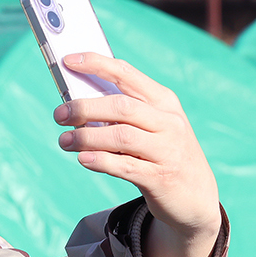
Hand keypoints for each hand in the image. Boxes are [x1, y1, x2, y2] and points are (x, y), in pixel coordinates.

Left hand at [54, 52, 221, 256]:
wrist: (196, 196)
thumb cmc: (163, 153)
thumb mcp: (152, 127)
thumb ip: (121, 115)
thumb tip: (75, 105)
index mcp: (164, 102)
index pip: (127, 74)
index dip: (96, 65)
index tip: (67, 60)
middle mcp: (168, 122)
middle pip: (121, 106)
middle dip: (84, 107)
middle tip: (59, 114)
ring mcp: (167, 150)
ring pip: (122, 137)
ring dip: (86, 137)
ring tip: (64, 141)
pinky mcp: (161, 178)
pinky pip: (126, 167)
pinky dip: (101, 161)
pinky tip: (82, 159)